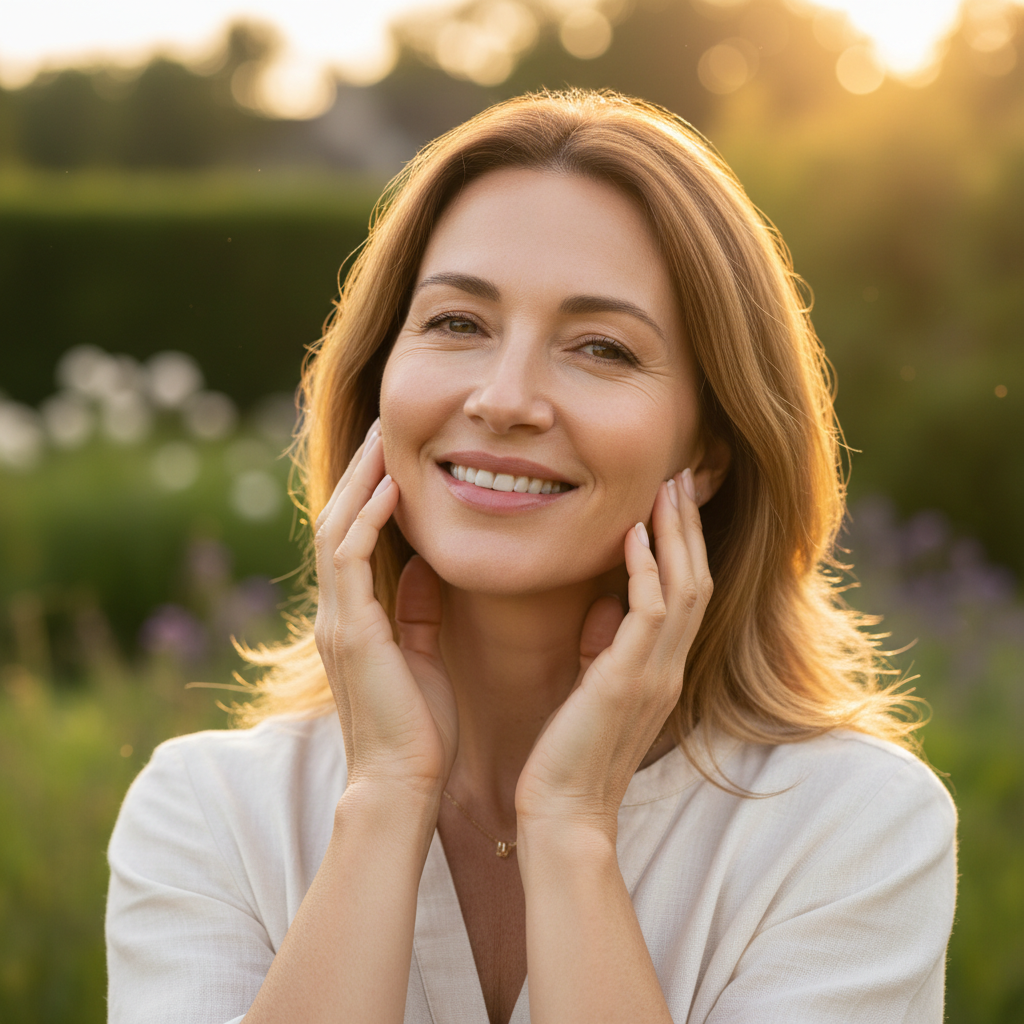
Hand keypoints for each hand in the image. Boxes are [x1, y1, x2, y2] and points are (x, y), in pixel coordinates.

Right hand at [313, 423, 457, 797]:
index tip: (394, 457)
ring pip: (337, 531)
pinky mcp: (353, 632)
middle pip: (337, 523)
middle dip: (361, 473)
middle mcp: (336, 615)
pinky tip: (391, 487)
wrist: (401, 785)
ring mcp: (338, 622)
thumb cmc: (419, 730)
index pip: (351, 541)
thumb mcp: (421, 656)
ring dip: (361, 482)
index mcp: (353, 621)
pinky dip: (368, 519)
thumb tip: (425, 566)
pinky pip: (350, 559)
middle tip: (385, 429)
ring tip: (385, 439)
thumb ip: (417, 610)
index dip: (367, 495)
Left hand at [515, 469, 711, 838]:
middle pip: (695, 579)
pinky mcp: (629, 680)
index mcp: (660, 669)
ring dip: (676, 534)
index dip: (684, 545)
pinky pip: (649, 612)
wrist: (564, 815)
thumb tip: (605, 606)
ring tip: (666, 487)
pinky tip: (633, 533)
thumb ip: (606, 649)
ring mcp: (655, 674)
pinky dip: (645, 568)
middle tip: (680, 476)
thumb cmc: (569, 754)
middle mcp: (668, 667)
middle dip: (688, 526)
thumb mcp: (594, 691)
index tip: (671, 501)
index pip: (685, 593)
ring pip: (683, 587)